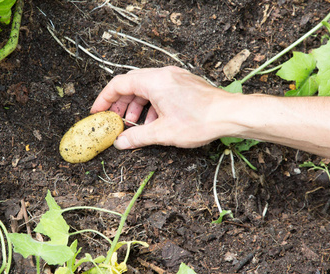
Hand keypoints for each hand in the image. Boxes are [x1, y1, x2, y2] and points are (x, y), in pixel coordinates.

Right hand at [91, 66, 237, 148]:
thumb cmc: (201, 120)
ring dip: (137, 107)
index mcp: (154, 81)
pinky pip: (160, 91)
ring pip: (146, 89)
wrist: (231, 115)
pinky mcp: (184, 84)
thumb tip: (120, 143)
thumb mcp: (163, 132)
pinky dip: (152, 105)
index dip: (104, 98)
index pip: (119, 84)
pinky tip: (155, 122)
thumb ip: (137, 137)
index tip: (98, 111)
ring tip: (136, 126)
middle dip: (121, 105)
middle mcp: (164, 74)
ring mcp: (175, 77)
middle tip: (116, 121)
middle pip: (132, 85)